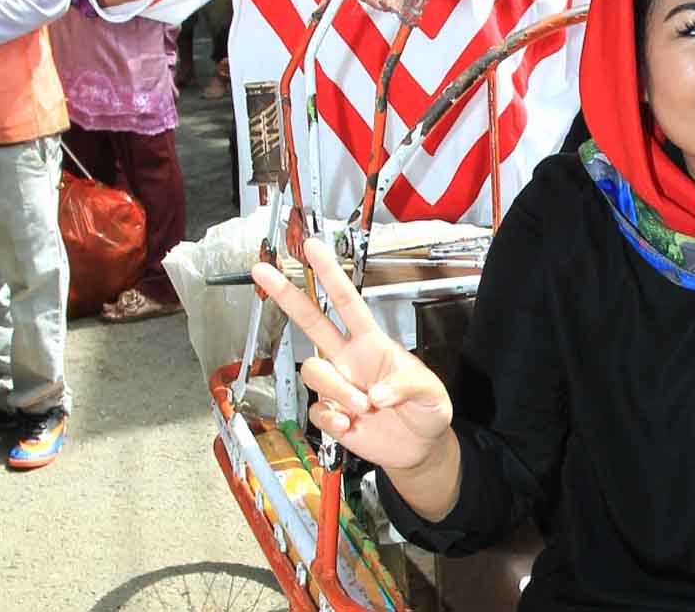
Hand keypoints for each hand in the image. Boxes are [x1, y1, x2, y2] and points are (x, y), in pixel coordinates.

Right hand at [252, 236, 453, 473]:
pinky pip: (316, 411)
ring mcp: (338, 385)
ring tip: (364, 407)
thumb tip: (376, 392)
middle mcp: (349, 359)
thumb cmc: (427, 409)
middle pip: (311, 321)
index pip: (347, 302)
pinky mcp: (331, 414)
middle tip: (263, 270)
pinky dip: (333, 421)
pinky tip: (351, 426)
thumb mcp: (430, 391)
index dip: (331, 274)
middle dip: (286, 293)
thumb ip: (407, 386)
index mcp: (373, 343)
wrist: (420, 447)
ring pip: (314, 372)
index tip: (313, 248)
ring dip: (338, 391)